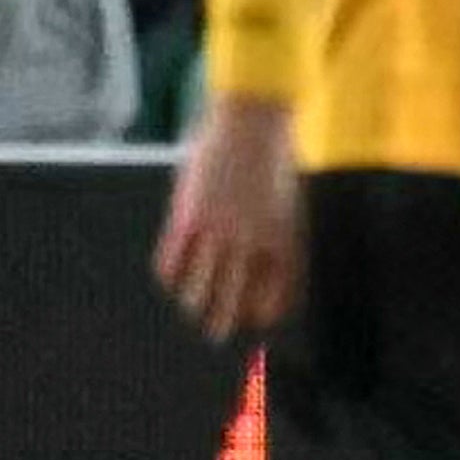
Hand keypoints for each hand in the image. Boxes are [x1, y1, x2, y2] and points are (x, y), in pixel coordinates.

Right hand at [154, 94, 302, 341]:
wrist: (254, 124)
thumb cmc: (276, 159)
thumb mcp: (290, 200)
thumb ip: (278, 231)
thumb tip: (265, 261)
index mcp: (284, 239)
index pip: (278, 290)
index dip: (266, 310)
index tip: (257, 322)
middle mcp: (252, 241)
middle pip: (235, 294)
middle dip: (225, 319)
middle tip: (216, 335)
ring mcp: (219, 230)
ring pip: (201, 283)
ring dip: (195, 302)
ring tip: (192, 313)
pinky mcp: (189, 216)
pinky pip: (173, 257)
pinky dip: (170, 273)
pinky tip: (169, 281)